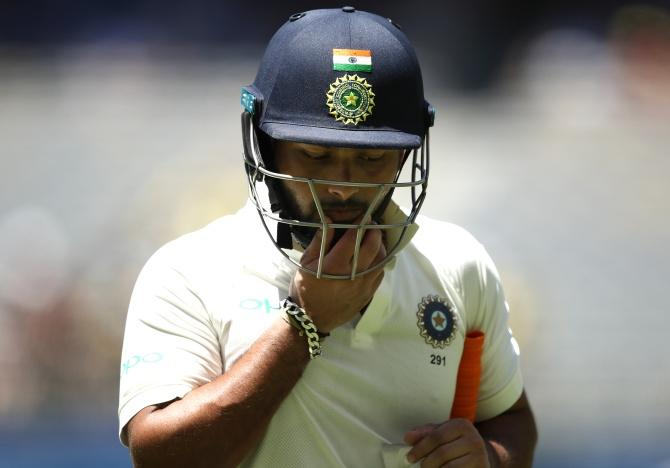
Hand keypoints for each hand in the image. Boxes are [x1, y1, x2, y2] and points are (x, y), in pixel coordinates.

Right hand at [289, 217, 385, 332]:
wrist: (312, 320)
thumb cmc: (305, 289)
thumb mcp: (306, 264)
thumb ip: (320, 242)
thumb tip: (330, 220)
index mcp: (335, 265)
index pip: (353, 237)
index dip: (360, 223)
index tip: (362, 215)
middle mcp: (353, 275)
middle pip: (373, 246)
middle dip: (374, 231)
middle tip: (372, 224)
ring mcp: (364, 286)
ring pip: (381, 260)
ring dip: (380, 246)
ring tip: (375, 239)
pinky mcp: (369, 294)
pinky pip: (381, 274)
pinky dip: (380, 262)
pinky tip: (374, 258)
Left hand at [404, 419, 491, 467]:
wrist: (483, 455)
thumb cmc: (457, 443)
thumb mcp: (442, 432)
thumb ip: (425, 433)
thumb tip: (408, 438)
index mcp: (461, 425)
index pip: (436, 436)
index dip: (420, 448)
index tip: (409, 457)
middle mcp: (473, 439)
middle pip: (442, 454)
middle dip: (426, 463)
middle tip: (420, 467)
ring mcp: (480, 456)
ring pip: (449, 467)